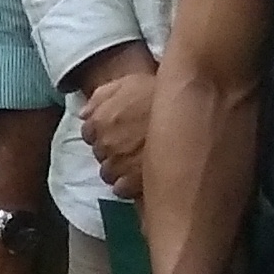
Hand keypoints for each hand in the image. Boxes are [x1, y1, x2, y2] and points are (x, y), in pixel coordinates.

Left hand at [78, 62, 156, 196]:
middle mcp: (105, 144)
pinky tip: (140, 176)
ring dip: (118, 169)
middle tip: (130, 145)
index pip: (88, 133)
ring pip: (108, 174)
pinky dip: (128, 185)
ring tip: (136, 162)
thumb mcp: (129, 83)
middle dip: (111, 150)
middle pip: (99, 154)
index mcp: (100, 120)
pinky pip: (121, 190)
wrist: (189, 112)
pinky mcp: (134, 183)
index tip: (117, 131)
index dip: (103, 132)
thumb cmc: (159, 93)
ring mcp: (119, 164)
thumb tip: (84, 113)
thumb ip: (102, 96)